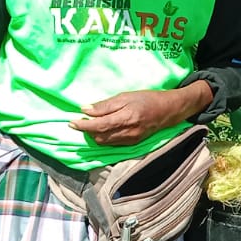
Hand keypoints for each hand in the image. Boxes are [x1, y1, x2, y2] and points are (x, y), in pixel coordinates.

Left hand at [69, 83, 208, 145]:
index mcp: (125, 118)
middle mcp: (127, 133)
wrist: (168, 110)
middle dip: (87, 131)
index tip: (71, 122)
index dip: (83, 125)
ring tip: (90, 124)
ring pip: (104, 142)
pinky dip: (104, 137)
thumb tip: (85, 109)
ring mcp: (130, 140)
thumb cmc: (147, 98)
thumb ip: (105, 105)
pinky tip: (102, 129)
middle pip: (99, 136)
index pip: (98, 126)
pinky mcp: (132, 143)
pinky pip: (112, 143)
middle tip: (79, 121)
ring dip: (94, 134)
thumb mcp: (125, 96)